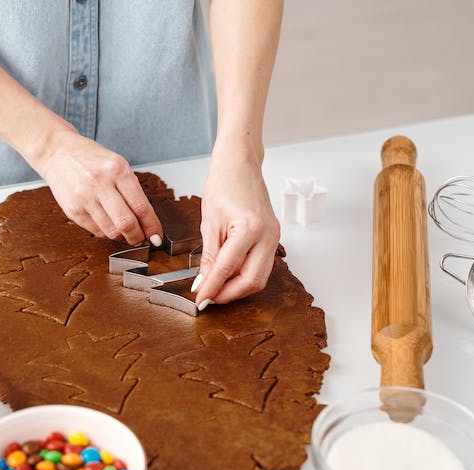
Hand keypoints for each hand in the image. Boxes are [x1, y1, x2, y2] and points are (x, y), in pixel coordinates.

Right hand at [31, 128, 162, 245]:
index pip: (141, 207)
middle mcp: (100, 183)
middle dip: (138, 236)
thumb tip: (146, 221)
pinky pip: (96, 231)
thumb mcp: (117, 165)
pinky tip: (107, 223)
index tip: (156, 236)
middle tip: (141, 238)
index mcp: (117, 169)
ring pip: (111, 231)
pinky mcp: (73, 210)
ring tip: (124, 231)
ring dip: (122, 236)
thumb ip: (132, 190)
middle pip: (127, 223)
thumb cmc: (90, 158)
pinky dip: (106, 232)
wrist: (58, 152)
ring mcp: (85, 198)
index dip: (152, 226)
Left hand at [193, 157, 279, 308]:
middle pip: (251, 281)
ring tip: (216, 289)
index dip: (212, 288)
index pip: (228, 269)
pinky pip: (262, 266)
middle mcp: (267, 235)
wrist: (240, 164)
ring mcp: (274, 237)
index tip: (200, 300)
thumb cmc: (224, 184)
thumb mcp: (209, 223)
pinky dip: (245, 275)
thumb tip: (203, 282)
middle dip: (229, 294)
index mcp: (250, 228)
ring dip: (238, 288)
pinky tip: (229, 276)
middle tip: (208, 298)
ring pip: (260, 277)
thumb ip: (208, 257)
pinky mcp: (273, 237)